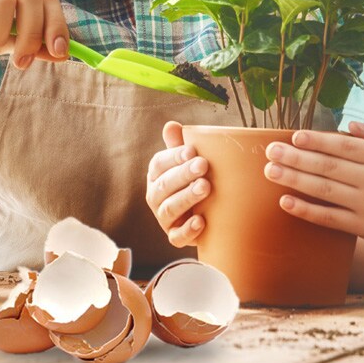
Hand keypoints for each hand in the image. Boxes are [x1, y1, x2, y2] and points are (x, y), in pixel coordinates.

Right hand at [145, 121, 210, 247]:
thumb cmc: (194, 180)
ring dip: (186, 198)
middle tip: (203, 165)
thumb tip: (171, 125)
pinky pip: (176, 237)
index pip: (158, 164)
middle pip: (164, 186)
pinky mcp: (175, 236)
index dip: (173, 157)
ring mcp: (164, 218)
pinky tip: (200, 221)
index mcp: (156, 175)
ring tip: (205, 187)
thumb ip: (179, 145)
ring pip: (169, 209)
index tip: (192, 150)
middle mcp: (156, 196)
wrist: (207, 212)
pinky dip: (187, 230)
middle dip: (183, 175)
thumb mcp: (188, 162)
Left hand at [265, 121, 363, 244]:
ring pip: (325, 191)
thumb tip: (350, 125)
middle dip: (297, 158)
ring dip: (295, 180)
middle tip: (272, 151)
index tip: (295, 136)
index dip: (319, 141)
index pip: (346, 147)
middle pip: (330, 167)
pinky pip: (328, 217)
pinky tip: (285, 201)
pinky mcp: (359, 227)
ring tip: (271, 171)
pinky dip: (305, 210)